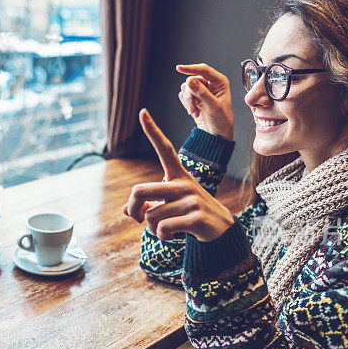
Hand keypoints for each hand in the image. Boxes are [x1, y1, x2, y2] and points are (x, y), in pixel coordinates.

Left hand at [122, 109, 234, 241]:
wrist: (220, 232)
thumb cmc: (189, 217)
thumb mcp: (167, 208)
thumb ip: (146, 207)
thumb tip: (127, 210)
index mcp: (177, 176)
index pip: (164, 149)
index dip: (152, 131)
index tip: (142, 111)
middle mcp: (184, 183)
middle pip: (141, 190)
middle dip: (134, 209)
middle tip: (138, 219)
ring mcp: (191, 199)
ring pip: (150, 216)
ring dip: (152, 229)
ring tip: (166, 230)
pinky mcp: (195, 217)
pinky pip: (163, 228)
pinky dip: (162, 236)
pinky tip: (173, 236)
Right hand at [176, 63, 233, 140]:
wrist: (216, 134)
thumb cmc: (222, 120)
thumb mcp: (213, 106)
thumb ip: (202, 93)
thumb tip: (189, 80)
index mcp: (219, 81)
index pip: (203, 70)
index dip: (191, 68)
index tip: (179, 68)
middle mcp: (210, 84)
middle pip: (192, 80)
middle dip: (190, 94)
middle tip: (193, 107)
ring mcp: (201, 90)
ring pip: (186, 88)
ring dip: (188, 101)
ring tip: (195, 112)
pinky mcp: (194, 98)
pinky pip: (183, 95)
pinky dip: (186, 105)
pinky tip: (194, 112)